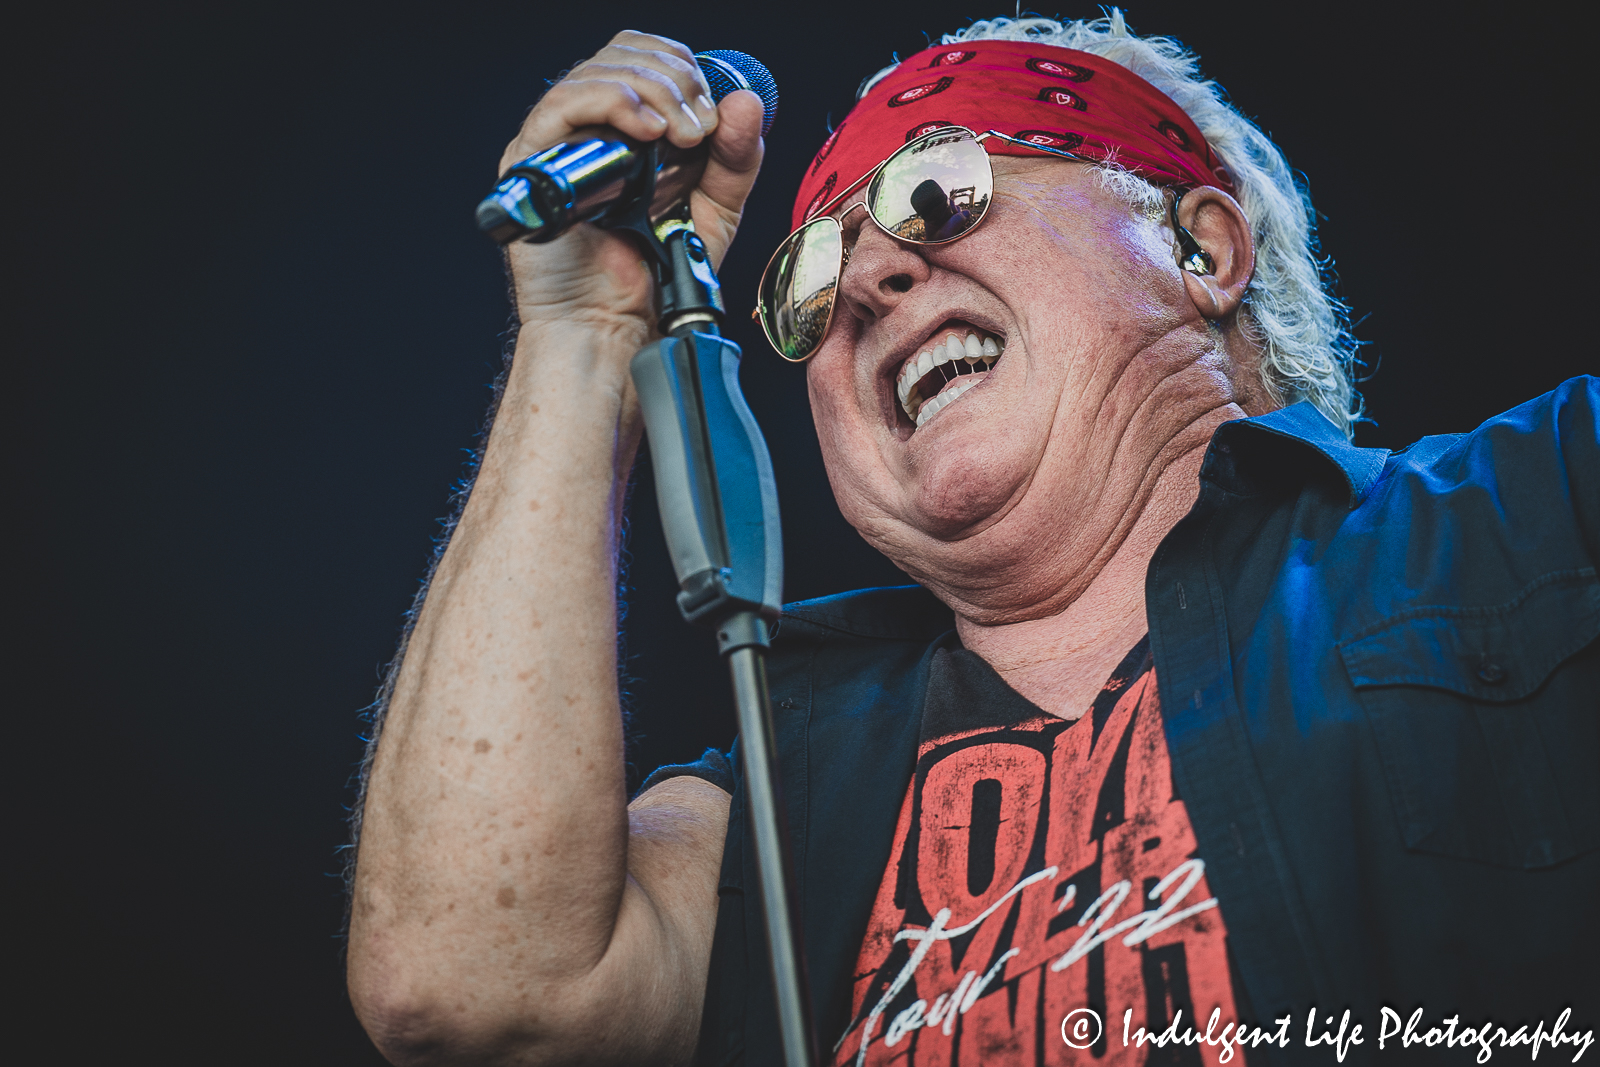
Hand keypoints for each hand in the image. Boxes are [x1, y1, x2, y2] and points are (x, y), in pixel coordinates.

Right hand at [500, 31, 765, 337]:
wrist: (616, 329)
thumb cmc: (654, 279)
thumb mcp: (715, 211)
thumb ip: (736, 159)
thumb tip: (746, 101)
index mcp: (627, 131)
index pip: (647, 59)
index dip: (685, 70)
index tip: (714, 116)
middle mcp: (589, 129)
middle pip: (625, 54)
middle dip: (675, 79)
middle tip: (699, 128)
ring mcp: (557, 143)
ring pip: (598, 72)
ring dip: (653, 92)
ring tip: (681, 137)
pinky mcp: (531, 163)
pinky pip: (564, 105)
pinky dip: (614, 103)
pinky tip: (648, 132)